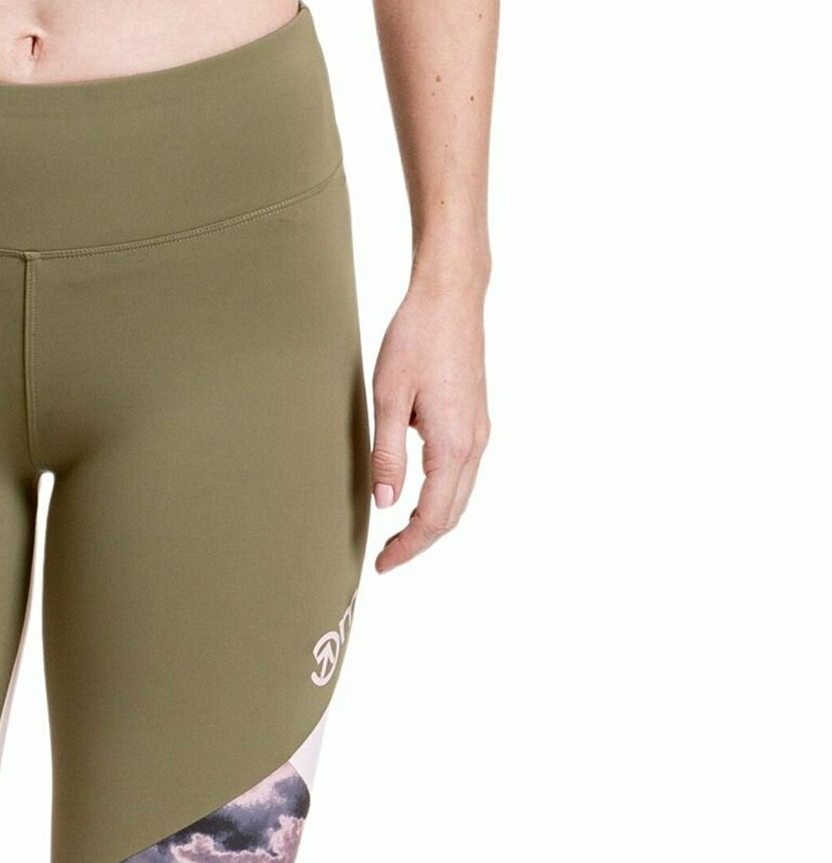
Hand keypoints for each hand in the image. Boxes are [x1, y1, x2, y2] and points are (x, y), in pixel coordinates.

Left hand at [370, 274, 489, 573]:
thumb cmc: (416, 338)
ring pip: (460, 497)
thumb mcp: (388, 398)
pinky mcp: (476, 420)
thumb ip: (386, 455)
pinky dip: (442, 498)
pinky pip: (463, 475)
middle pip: (452, 514)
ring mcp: (479, 432)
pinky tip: (417, 499)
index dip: (408, 548)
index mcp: (453, 444)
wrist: (451, 297)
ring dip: (432, 522)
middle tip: (386, 558)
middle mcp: (474, 443)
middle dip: (420, 542)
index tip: (382, 565)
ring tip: (398, 536)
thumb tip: (385, 503)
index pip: (434, 518)